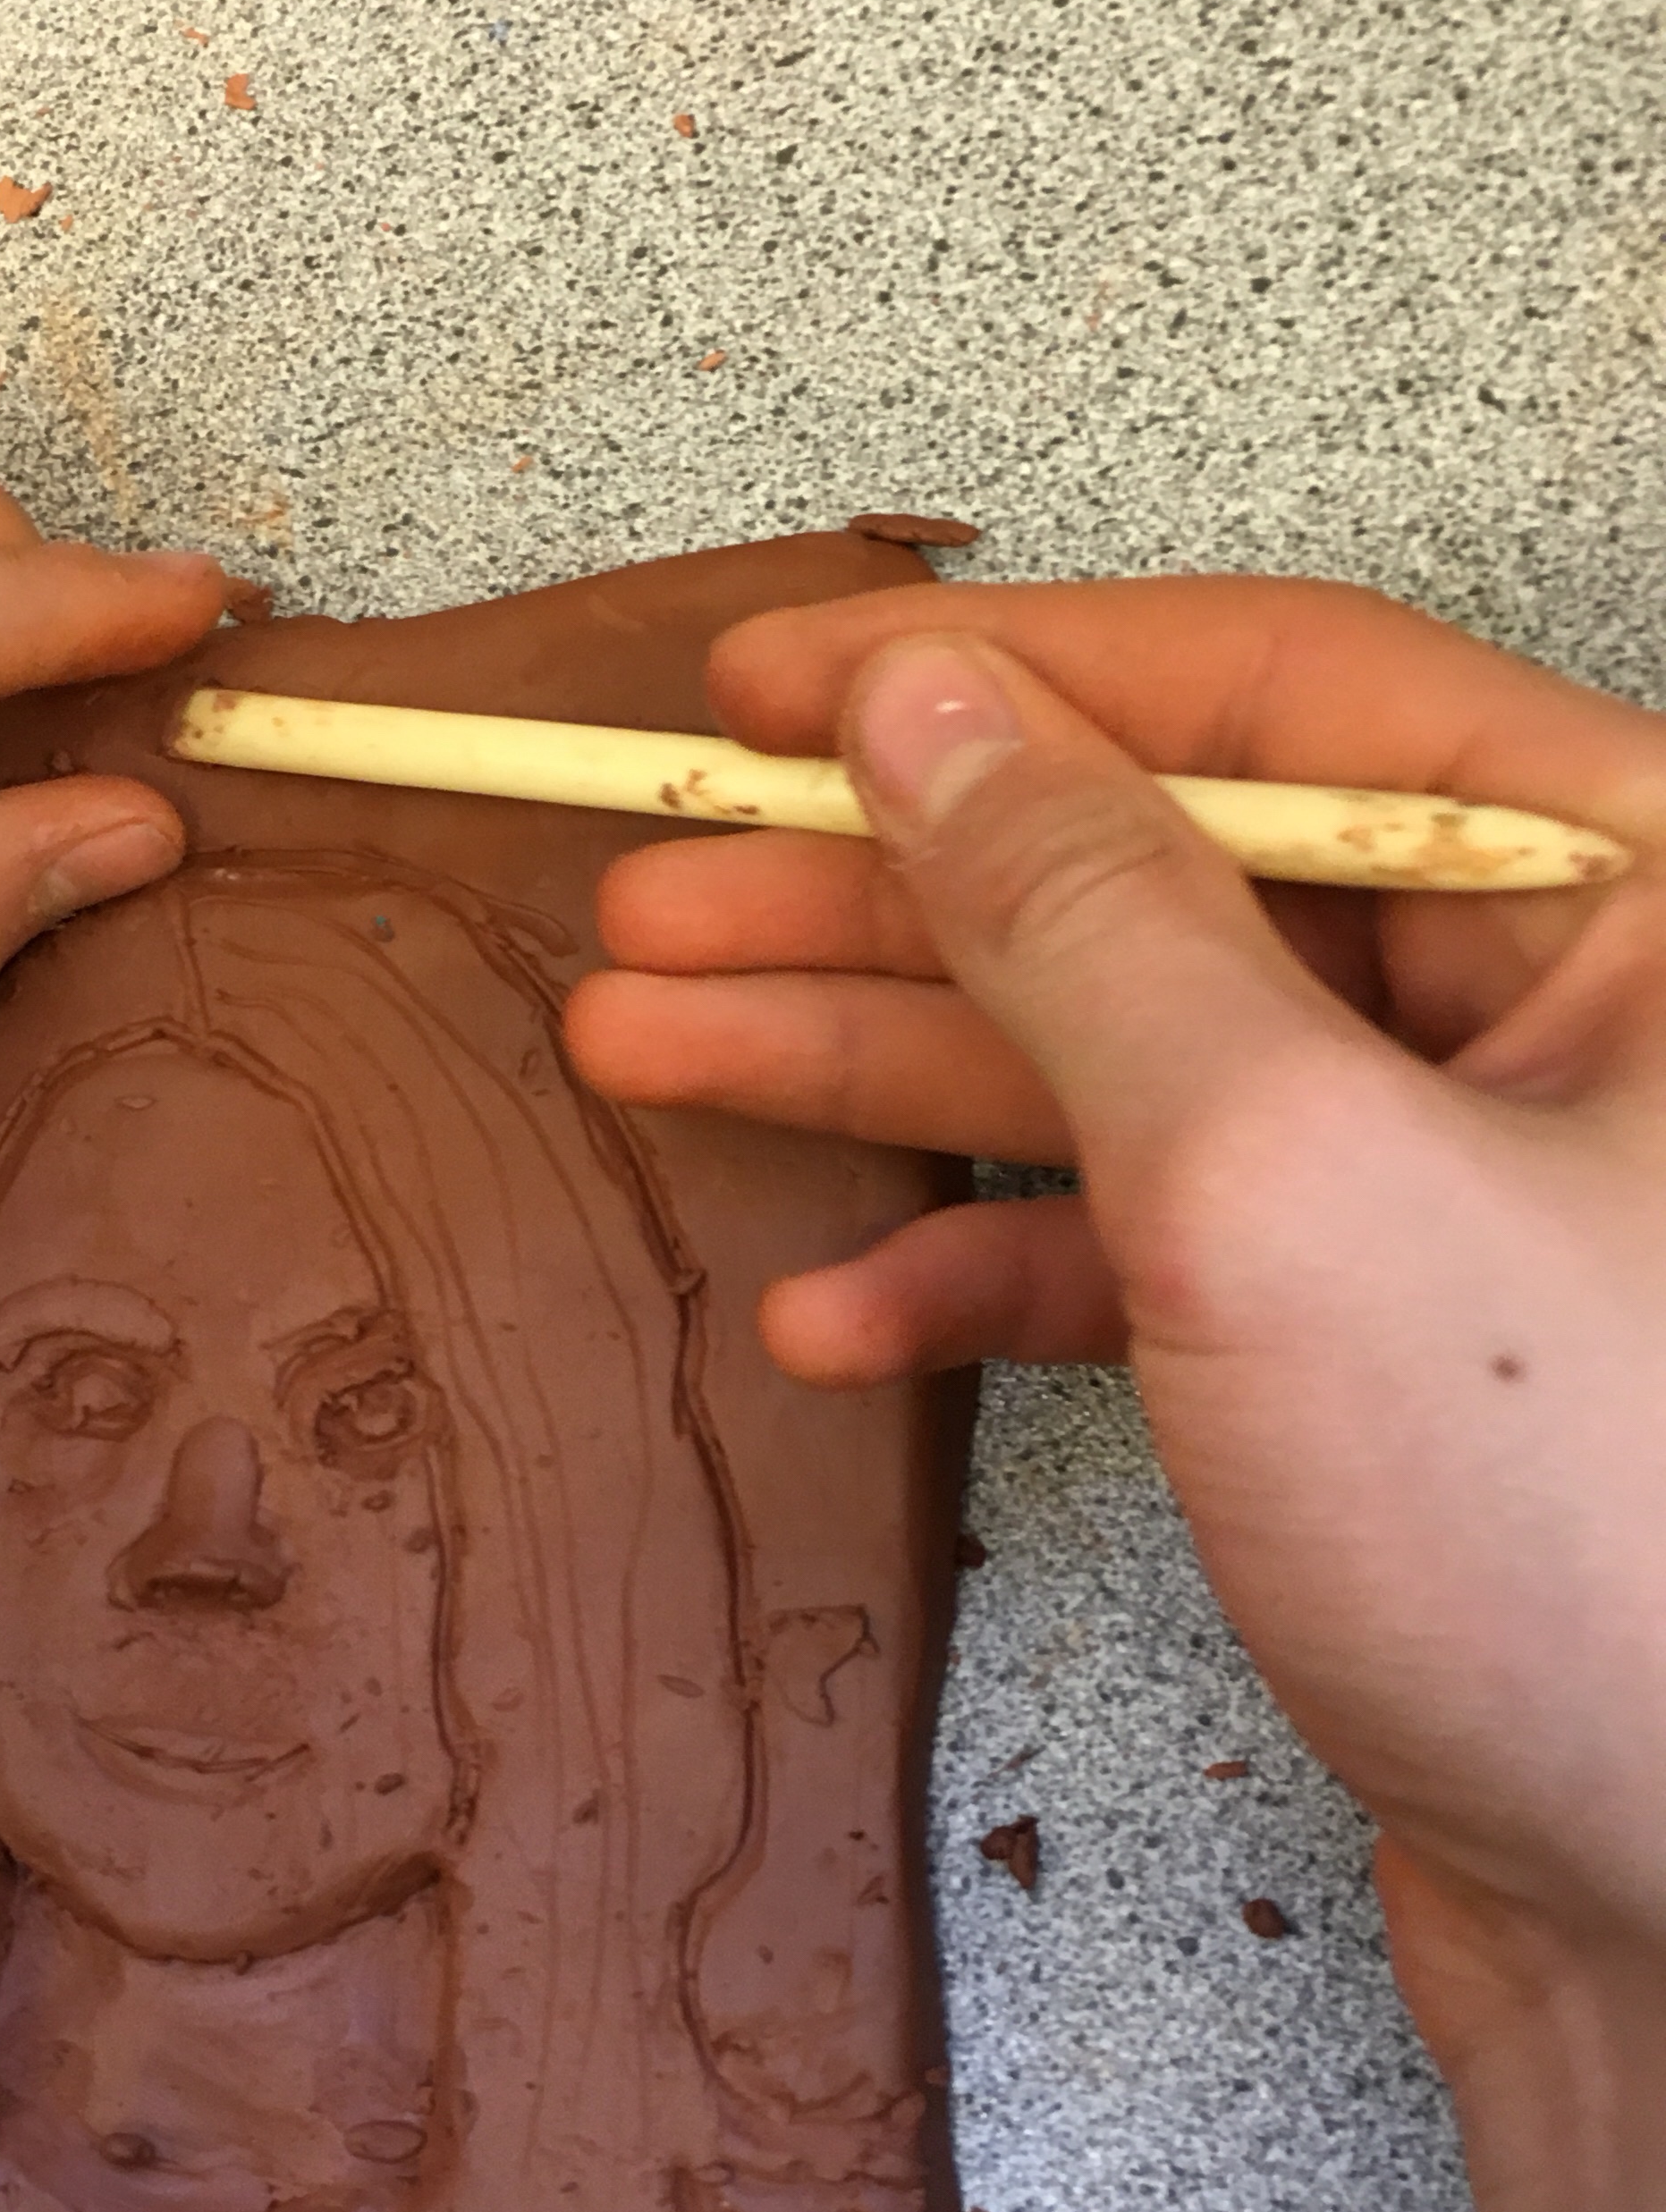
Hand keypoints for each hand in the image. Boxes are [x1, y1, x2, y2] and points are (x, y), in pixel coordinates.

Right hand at [570, 577, 1665, 2211]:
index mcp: (1633, 888)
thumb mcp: (1278, 1170)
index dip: (992, 675)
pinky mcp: (1396, 1369)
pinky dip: (993, 1277)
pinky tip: (833, 1321)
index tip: (753, 686)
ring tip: (644, 1053)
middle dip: (885, 898)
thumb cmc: (1566, 1536)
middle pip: (1168, 882)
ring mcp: (1475, 1198)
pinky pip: (1164, 1262)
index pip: (1271, 693)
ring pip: (1135, 1070)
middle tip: (645, 898)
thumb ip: (1087, 914)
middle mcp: (1569, 1015)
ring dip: (884, 1073)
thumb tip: (922, 700)